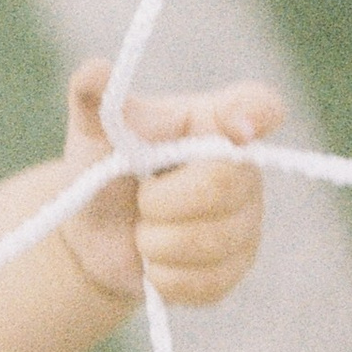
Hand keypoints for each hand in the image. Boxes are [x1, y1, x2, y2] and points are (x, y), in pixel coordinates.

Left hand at [59, 60, 281, 310]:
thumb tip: (95, 68)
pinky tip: (152, 262)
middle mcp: (244, 170)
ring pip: (211, 240)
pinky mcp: (235, 268)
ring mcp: (246, 221)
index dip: (254, 116)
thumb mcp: (92, 132)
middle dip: (161, 200)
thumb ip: (91, 98)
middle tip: (141, 198)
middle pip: (223, 184)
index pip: (260, 107)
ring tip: (143, 228)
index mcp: (214, 121)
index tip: (232, 128)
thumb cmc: (100, 167)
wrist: (92, 232)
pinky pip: (204, 282)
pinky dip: (161, 277)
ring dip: (154, 241)